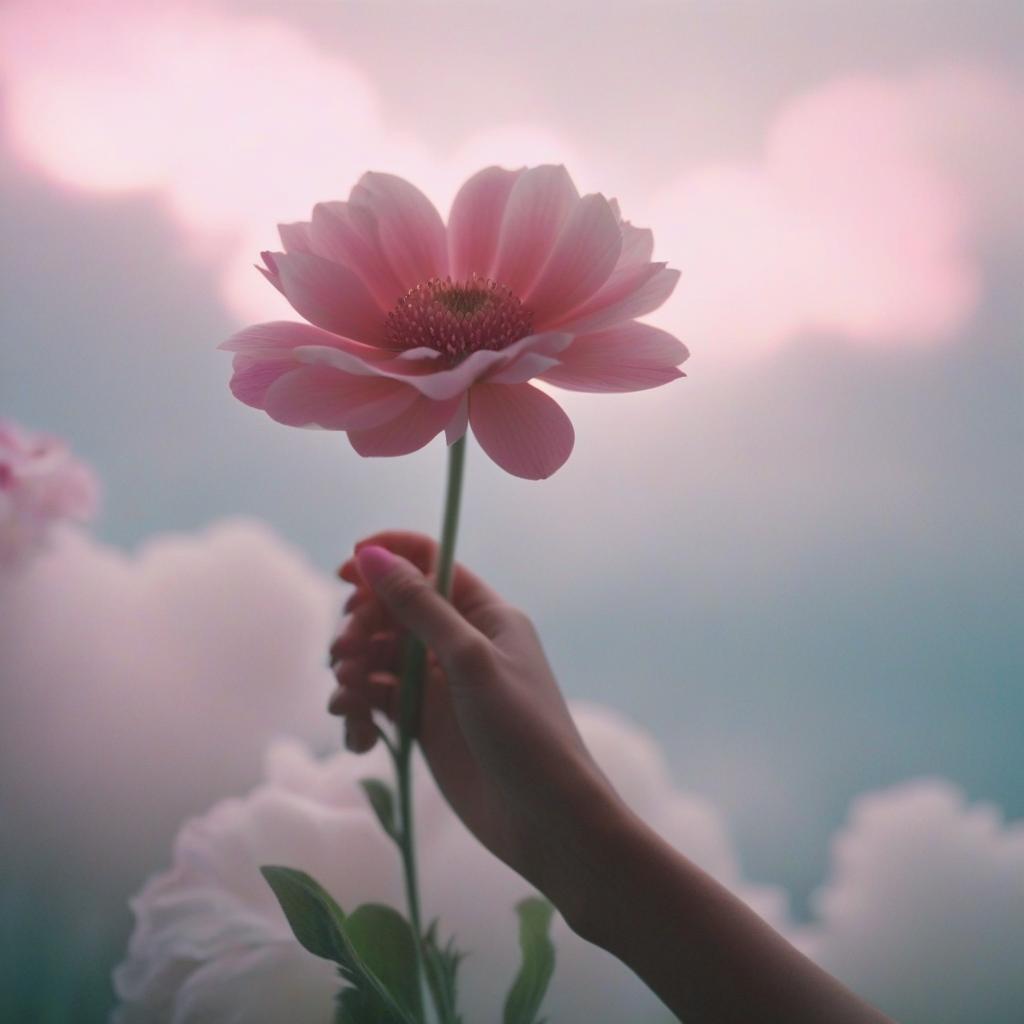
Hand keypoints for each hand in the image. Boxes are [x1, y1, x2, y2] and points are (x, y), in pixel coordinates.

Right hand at [328, 530, 623, 917]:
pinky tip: (359, 738)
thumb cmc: (523, 732)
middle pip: (393, 611)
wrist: (547, 821)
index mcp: (485, 614)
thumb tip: (370, 554)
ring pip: (379, 658)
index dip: (386, 559)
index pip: (430, 562)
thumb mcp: (470, 662)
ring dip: (354, 673)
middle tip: (347, 654)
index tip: (346, 572)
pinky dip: (362, 712)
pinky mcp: (425, 724)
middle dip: (362, 627)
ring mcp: (441, 685)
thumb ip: (420, 607)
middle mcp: (461, 642)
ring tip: (349, 701)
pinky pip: (380, 701)